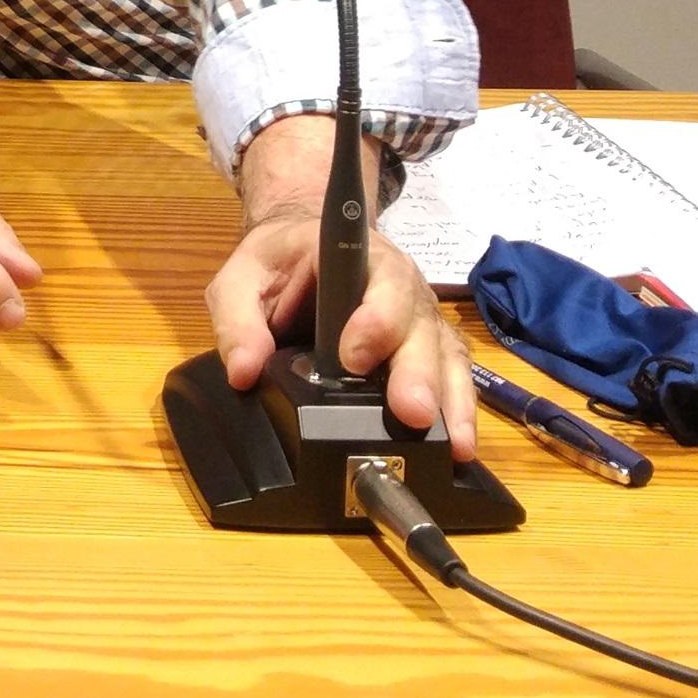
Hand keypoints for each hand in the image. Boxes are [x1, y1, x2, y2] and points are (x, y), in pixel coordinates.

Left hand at [208, 112, 477, 444]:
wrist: (300, 252)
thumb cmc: (275, 261)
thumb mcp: (240, 278)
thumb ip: (238, 320)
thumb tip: (244, 373)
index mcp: (356, 257)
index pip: (377, 279)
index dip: (374, 318)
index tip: (353, 358)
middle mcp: (400, 286)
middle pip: (418, 325)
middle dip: (416, 371)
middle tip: (410, 411)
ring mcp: (419, 320)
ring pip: (444, 353)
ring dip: (448, 398)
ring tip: (452, 442)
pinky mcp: (429, 352)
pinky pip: (453, 377)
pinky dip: (459, 411)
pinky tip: (460, 445)